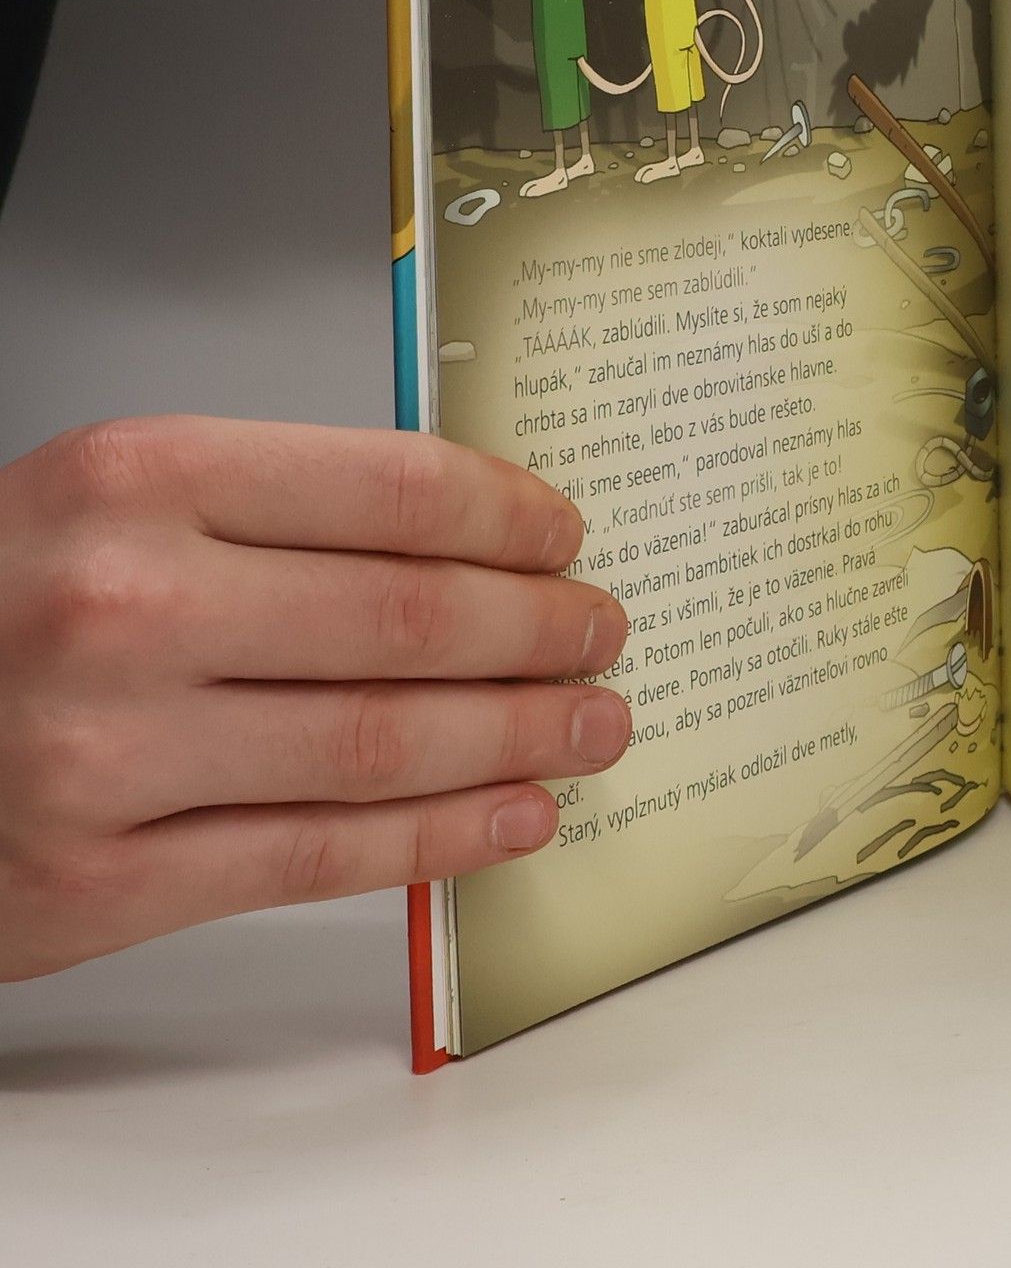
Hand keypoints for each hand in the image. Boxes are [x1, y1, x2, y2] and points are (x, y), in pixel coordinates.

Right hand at [0, 418, 631, 980]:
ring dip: (519, 737)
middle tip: (601, 634)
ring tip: (591, 724)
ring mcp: (106, 754)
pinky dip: (441, 838)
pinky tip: (515, 812)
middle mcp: (124, 607)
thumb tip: (475, 539)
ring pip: (384, 745)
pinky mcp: (97, 882)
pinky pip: (317, 857)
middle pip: (411, 621)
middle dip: (540, 633)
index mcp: (137, 477)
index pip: (394, 489)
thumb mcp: (116, 499)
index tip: (565, 539)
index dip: (510, 518)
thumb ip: (281, 510)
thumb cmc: (3, 598)